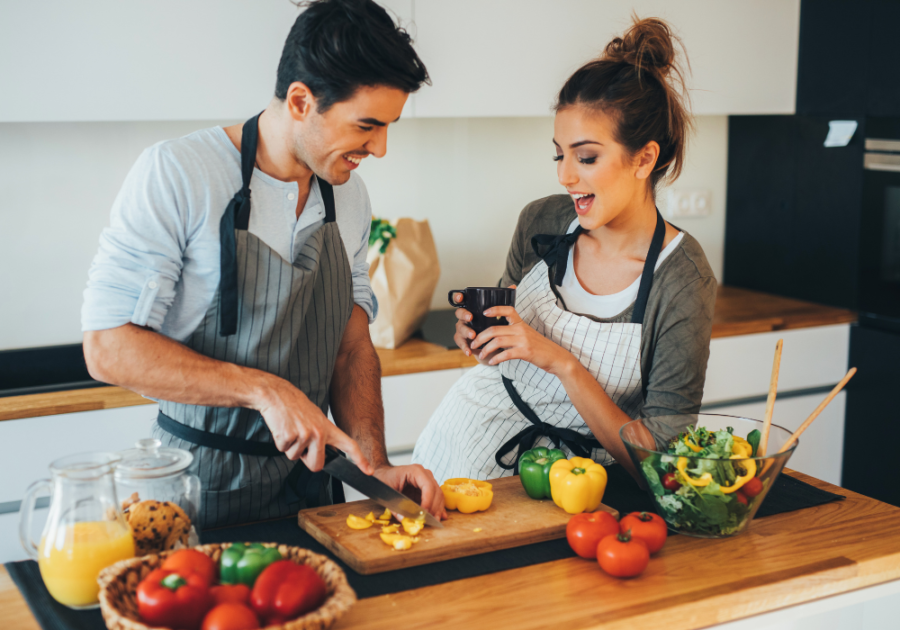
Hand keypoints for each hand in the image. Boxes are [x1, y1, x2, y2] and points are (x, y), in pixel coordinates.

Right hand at [256, 378, 372, 474]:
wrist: (276, 394)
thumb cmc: (294, 406)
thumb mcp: (315, 418)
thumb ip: (322, 436)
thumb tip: (322, 454)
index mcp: (328, 428)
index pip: (349, 445)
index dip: (360, 460)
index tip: (369, 471)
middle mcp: (319, 432)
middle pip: (316, 465)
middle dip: (306, 460)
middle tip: (299, 440)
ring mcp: (305, 435)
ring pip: (295, 457)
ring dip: (290, 447)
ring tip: (290, 428)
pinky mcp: (289, 436)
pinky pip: (283, 450)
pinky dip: (279, 442)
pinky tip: (282, 427)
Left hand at [374, 464, 446, 519]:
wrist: (384, 475)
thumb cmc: (384, 480)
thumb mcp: (387, 494)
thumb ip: (396, 507)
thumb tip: (404, 519)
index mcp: (414, 471)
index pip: (427, 486)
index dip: (428, 501)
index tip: (424, 513)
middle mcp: (424, 473)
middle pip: (435, 490)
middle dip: (434, 507)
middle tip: (431, 520)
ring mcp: (427, 479)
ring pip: (438, 494)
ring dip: (437, 508)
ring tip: (435, 520)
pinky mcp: (426, 487)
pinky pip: (435, 497)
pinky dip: (437, 506)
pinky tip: (440, 515)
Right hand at [452, 286, 514, 365]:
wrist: (495, 345)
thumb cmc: (495, 327)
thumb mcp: (500, 314)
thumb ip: (504, 301)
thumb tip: (513, 286)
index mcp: (472, 309)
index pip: (462, 300)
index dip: (458, 297)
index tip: (461, 297)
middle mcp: (465, 318)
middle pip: (459, 313)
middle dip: (463, 314)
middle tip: (470, 317)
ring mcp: (463, 329)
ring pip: (460, 328)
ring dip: (466, 331)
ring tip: (473, 335)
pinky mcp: (463, 341)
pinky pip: (460, 343)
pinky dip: (464, 347)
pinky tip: (469, 351)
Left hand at [471, 305, 575, 375]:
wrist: (556, 357)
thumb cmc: (540, 348)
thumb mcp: (527, 336)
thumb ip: (514, 333)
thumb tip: (496, 337)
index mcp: (521, 324)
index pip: (508, 310)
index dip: (494, 309)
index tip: (484, 312)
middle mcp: (521, 329)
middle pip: (494, 329)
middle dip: (480, 337)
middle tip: (473, 344)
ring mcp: (523, 340)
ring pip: (497, 341)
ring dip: (485, 349)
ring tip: (481, 355)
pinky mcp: (525, 351)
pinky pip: (505, 354)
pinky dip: (496, 358)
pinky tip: (492, 362)